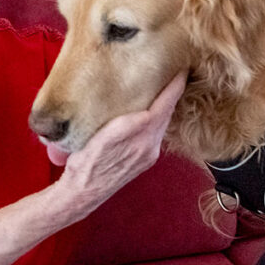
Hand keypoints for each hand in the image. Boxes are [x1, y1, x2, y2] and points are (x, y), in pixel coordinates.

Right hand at [55, 72, 186, 213]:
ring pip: (163, 124)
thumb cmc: (84, 164)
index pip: (162, 108)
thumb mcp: (99, 141)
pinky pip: (157, 133)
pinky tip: (153, 112)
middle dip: (173, 93)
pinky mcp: (145, 160)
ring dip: (167, 106)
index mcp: (139, 140)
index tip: (181, 71)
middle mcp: (148, 147)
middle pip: (167, 114)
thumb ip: (123, 128)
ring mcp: (148, 154)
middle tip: (177, 73)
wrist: (83, 193)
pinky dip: (159, 119)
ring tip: (168, 88)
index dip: (173, 89)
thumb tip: (144, 114)